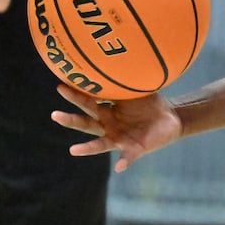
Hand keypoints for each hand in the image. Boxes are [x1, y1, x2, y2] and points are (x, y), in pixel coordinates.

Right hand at [51, 84, 183, 171]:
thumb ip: (127, 80)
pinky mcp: (134, 149)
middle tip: (55, 115)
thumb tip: (119, 58)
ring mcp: (119, 140)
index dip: (75, 96)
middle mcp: (108, 127)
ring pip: (100, 144)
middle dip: (70, 120)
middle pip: (86, 123)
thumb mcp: (137, 90)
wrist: (170, 118)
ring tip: (73, 150)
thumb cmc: (149, 103)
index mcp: (106, 111)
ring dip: (87, 148)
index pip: (87, 103)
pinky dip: (124, 162)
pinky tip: (120, 167)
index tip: (61, 86)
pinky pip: (128, 157)